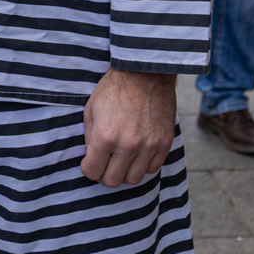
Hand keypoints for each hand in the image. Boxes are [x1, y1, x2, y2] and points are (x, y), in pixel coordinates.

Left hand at [81, 69, 176, 186]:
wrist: (145, 73)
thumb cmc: (114, 89)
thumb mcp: (91, 110)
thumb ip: (89, 138)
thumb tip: (91, 158)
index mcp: (105, 136)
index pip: (92, 172)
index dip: (88, 169)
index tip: (90, 162)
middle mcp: (128, 145)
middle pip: (113, 181)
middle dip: (104, 174)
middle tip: (105, 163)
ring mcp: (148, 145)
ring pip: (134, 179)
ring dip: (124, 172)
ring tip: (121, 160)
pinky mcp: (165, 143)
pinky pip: (153, 169)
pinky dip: (143, 166)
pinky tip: (137, 154)